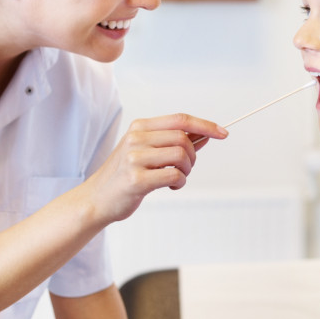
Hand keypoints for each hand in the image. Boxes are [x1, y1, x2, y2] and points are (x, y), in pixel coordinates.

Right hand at [85, 113, 227, 223]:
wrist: (96, 199)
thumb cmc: (124, 176)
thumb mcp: (145, 152)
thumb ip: (173, 143)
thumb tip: (205, 136)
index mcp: (140, 127)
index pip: (180, 119)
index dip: (205, 125)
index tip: (223, 133)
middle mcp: (136, 138)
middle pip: (183, 138)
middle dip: (193, 155)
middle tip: (186, 168)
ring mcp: (134, 158)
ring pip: (181, 155)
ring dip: (187, 170)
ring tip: (177, 178)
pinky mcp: (136, 179)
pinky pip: (175, 176)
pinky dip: (180, 182)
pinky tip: (171, 186)